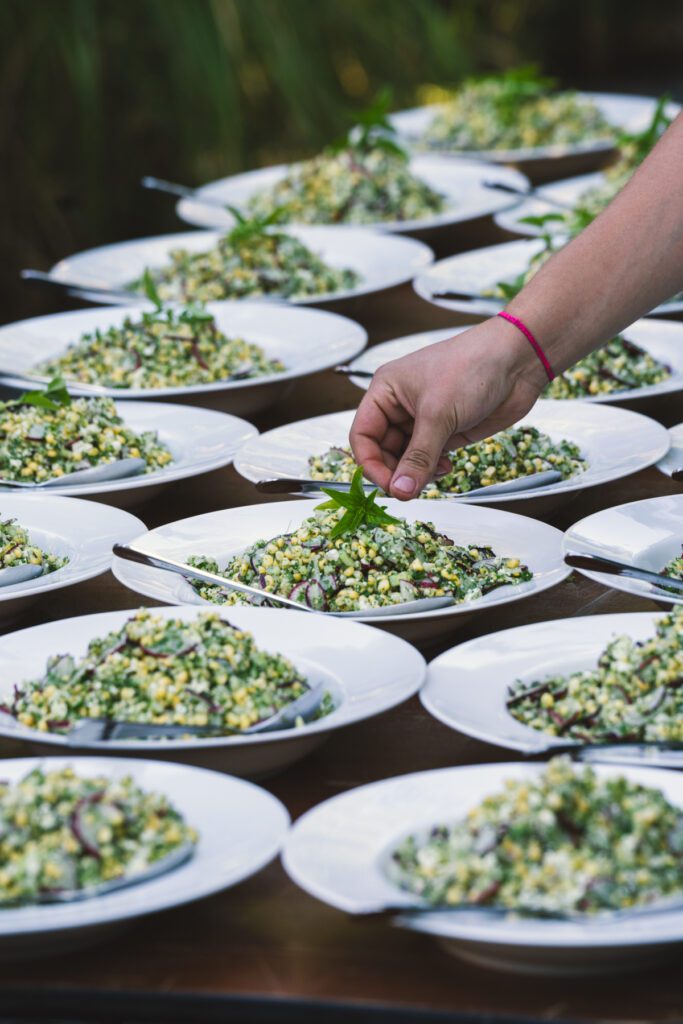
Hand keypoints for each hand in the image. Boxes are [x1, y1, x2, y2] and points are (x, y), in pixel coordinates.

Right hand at [349, 317, 545, 498]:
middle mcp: (400, 406)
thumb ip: (418, 457)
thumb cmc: (472, 367)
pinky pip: (428, 459)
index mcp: (386, 391)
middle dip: (396, 471)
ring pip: (406, 458)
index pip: (362, 436)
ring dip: (417, 473)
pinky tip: (447, 467)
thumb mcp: (438, 414)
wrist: (517, 361)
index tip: (389, 486)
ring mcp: (424, 420)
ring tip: (435, 473)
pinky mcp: (446, 431)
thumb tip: (400, 490)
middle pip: (382, 451)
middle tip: (410, 489)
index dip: (371, 464)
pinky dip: (434, 469)